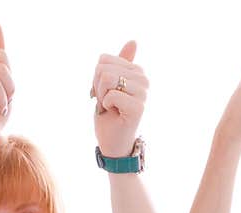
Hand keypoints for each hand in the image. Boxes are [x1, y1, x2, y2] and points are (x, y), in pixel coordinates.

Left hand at [92, 41, 147, 156]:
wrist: (113, 142)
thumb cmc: (110, 114)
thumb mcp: (109, 85)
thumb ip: (118, 63)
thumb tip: (134, 41)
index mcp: (137, 71)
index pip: (103, 60)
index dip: (96, 78)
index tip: (105, 92)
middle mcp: (144, 80)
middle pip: (103, 68)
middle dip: (97, 87)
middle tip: (106, 102)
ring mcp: (143, 94)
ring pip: (106, 78)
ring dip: (101, 96)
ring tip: (110, 107)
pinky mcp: (139, 107)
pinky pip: (110, 95)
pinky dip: (105, 106)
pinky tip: (114, 114)